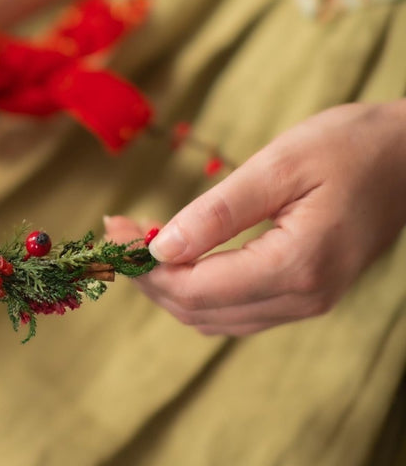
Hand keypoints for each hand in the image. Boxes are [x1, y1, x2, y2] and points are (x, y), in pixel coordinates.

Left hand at [105, 102, 405, 335]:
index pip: (195, 289)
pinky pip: (236, 311)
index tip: (114, 229)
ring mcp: (306, 304)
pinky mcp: (305, 297)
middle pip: (198, 312)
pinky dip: (199, 290)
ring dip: (171, 287)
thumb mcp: (280, 164)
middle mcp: (302, 299)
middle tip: (120, 233)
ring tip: (142, 241)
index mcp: (296, 267)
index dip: (145, 266)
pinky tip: (181, 255)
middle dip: (150, 279)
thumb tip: (161, 248)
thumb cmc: (351, 146)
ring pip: (214, 319)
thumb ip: (218, 211)